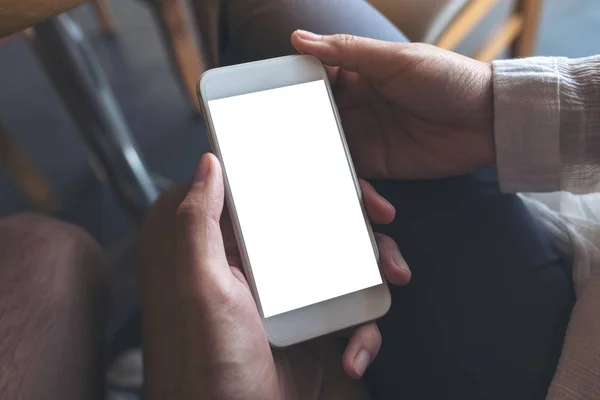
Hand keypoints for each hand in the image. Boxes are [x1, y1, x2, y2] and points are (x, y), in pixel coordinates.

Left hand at [140, 154, 410, 399]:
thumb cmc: (207, 364)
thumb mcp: (200, 286)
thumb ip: (197, 222)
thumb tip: (209, 162)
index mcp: (214, 249)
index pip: (256, 192)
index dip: (293, 174)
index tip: (330, 169)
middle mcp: (247, 266)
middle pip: (306, 220)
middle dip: (350, 217)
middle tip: (380, 215)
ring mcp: (281, 297)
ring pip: (336, 261)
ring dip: (371, 268)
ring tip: (392, 277)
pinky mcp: (306, 327)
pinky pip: (344, 311)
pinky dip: (361, 329)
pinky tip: (354, 352)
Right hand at [292, 31, 494, 179]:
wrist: (488, 121)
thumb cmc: (447, 79)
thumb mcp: (397, 60)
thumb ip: (348, 51)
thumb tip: (299, 38)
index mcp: (356, 74)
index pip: (313, 80)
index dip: (291, 92)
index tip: (267, 107)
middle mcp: (355, 106)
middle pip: (314, 120)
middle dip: (297, 136)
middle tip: (274, 155)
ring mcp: (364, 136)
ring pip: (328, 152)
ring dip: (318, 167)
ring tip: (305, 185)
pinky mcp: (379, 164)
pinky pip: (354, 177)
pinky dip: (353, 190)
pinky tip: (360, 199)